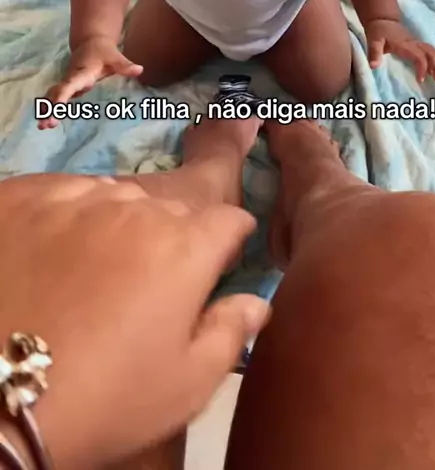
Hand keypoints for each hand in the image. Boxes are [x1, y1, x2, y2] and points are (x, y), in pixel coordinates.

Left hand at [0, 173, 269, 469]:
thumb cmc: (102, 397)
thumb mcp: (184, 386)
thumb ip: (230, 334)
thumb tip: (255, 302)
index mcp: (184, 247)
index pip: (228, 221)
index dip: (229, 239)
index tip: (220, 257)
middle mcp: (134, 207)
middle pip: (169, 209)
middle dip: (172, 237)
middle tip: (149, 281)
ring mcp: (73, 196)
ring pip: (114, 197)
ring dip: (117, 222)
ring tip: (94, 267)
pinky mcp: (22, 196)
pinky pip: (60, 193)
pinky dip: (65, 214)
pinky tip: (50, 250)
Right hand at [39, 36, 142, 128]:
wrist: (91, 42)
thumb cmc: (104, 52)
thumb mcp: (115, 57)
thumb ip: (125, 66)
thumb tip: (140, 70)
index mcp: (82, 73)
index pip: (70, 85)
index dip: (62, 96)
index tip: (56, 107)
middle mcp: (71, 79)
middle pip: (57, 93)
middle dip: (51, 108)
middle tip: (46, 124)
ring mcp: (68, 83)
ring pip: (53, 96)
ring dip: (47, 110)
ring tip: (43, 126)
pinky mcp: (68, 87)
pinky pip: (56, 98)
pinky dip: (50, 108)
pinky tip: (47, 122)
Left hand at [365, 19, 434, 82]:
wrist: (382, 19)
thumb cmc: (378, 31)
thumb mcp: (373, 41)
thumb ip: (374, 53)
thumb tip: (373, 67)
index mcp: (404, 44)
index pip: (418, 56)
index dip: (422, 68)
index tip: (420, 80)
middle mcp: (414, 43)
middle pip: (430, 53)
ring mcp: (417, 43)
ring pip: (432, 51)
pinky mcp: (417, 44)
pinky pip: (431, 51)